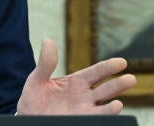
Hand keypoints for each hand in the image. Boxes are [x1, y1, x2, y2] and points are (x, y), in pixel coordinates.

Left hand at [17, 38, 136, 114]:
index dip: (108, 67)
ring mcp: (85, 109)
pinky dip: (106, 114)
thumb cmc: (34, 98)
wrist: (29, 117)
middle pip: (106, 88)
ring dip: (115, 102)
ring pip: (105, 104)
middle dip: (118, 84)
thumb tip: (48, 40)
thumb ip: (45, 63)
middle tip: (130, 79)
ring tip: (120, 101)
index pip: (96, 72)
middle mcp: (85, 95)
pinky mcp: (82, 120)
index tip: (121, 62)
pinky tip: (113, 108)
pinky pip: (98, 117)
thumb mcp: (37, 79)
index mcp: (76, 81)